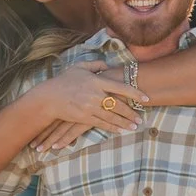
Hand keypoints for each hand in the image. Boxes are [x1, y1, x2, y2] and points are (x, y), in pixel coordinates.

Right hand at [26, 65, 144, 152]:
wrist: (49, 97)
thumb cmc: (64, 80)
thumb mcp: (79, 67)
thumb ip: (96, 65)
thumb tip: (108, 66)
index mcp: (96, 81)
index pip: (121, 87)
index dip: (135, 93)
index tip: (146, 99)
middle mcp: (95, 95)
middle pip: (119, 105)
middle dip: (132, 113)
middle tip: (141, 118)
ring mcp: (90, 107)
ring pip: (112, 117)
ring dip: (125, 122)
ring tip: (134, 126)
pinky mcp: (84, 117)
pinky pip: (102, 124)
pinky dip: (112, 128)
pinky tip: (120, 130)